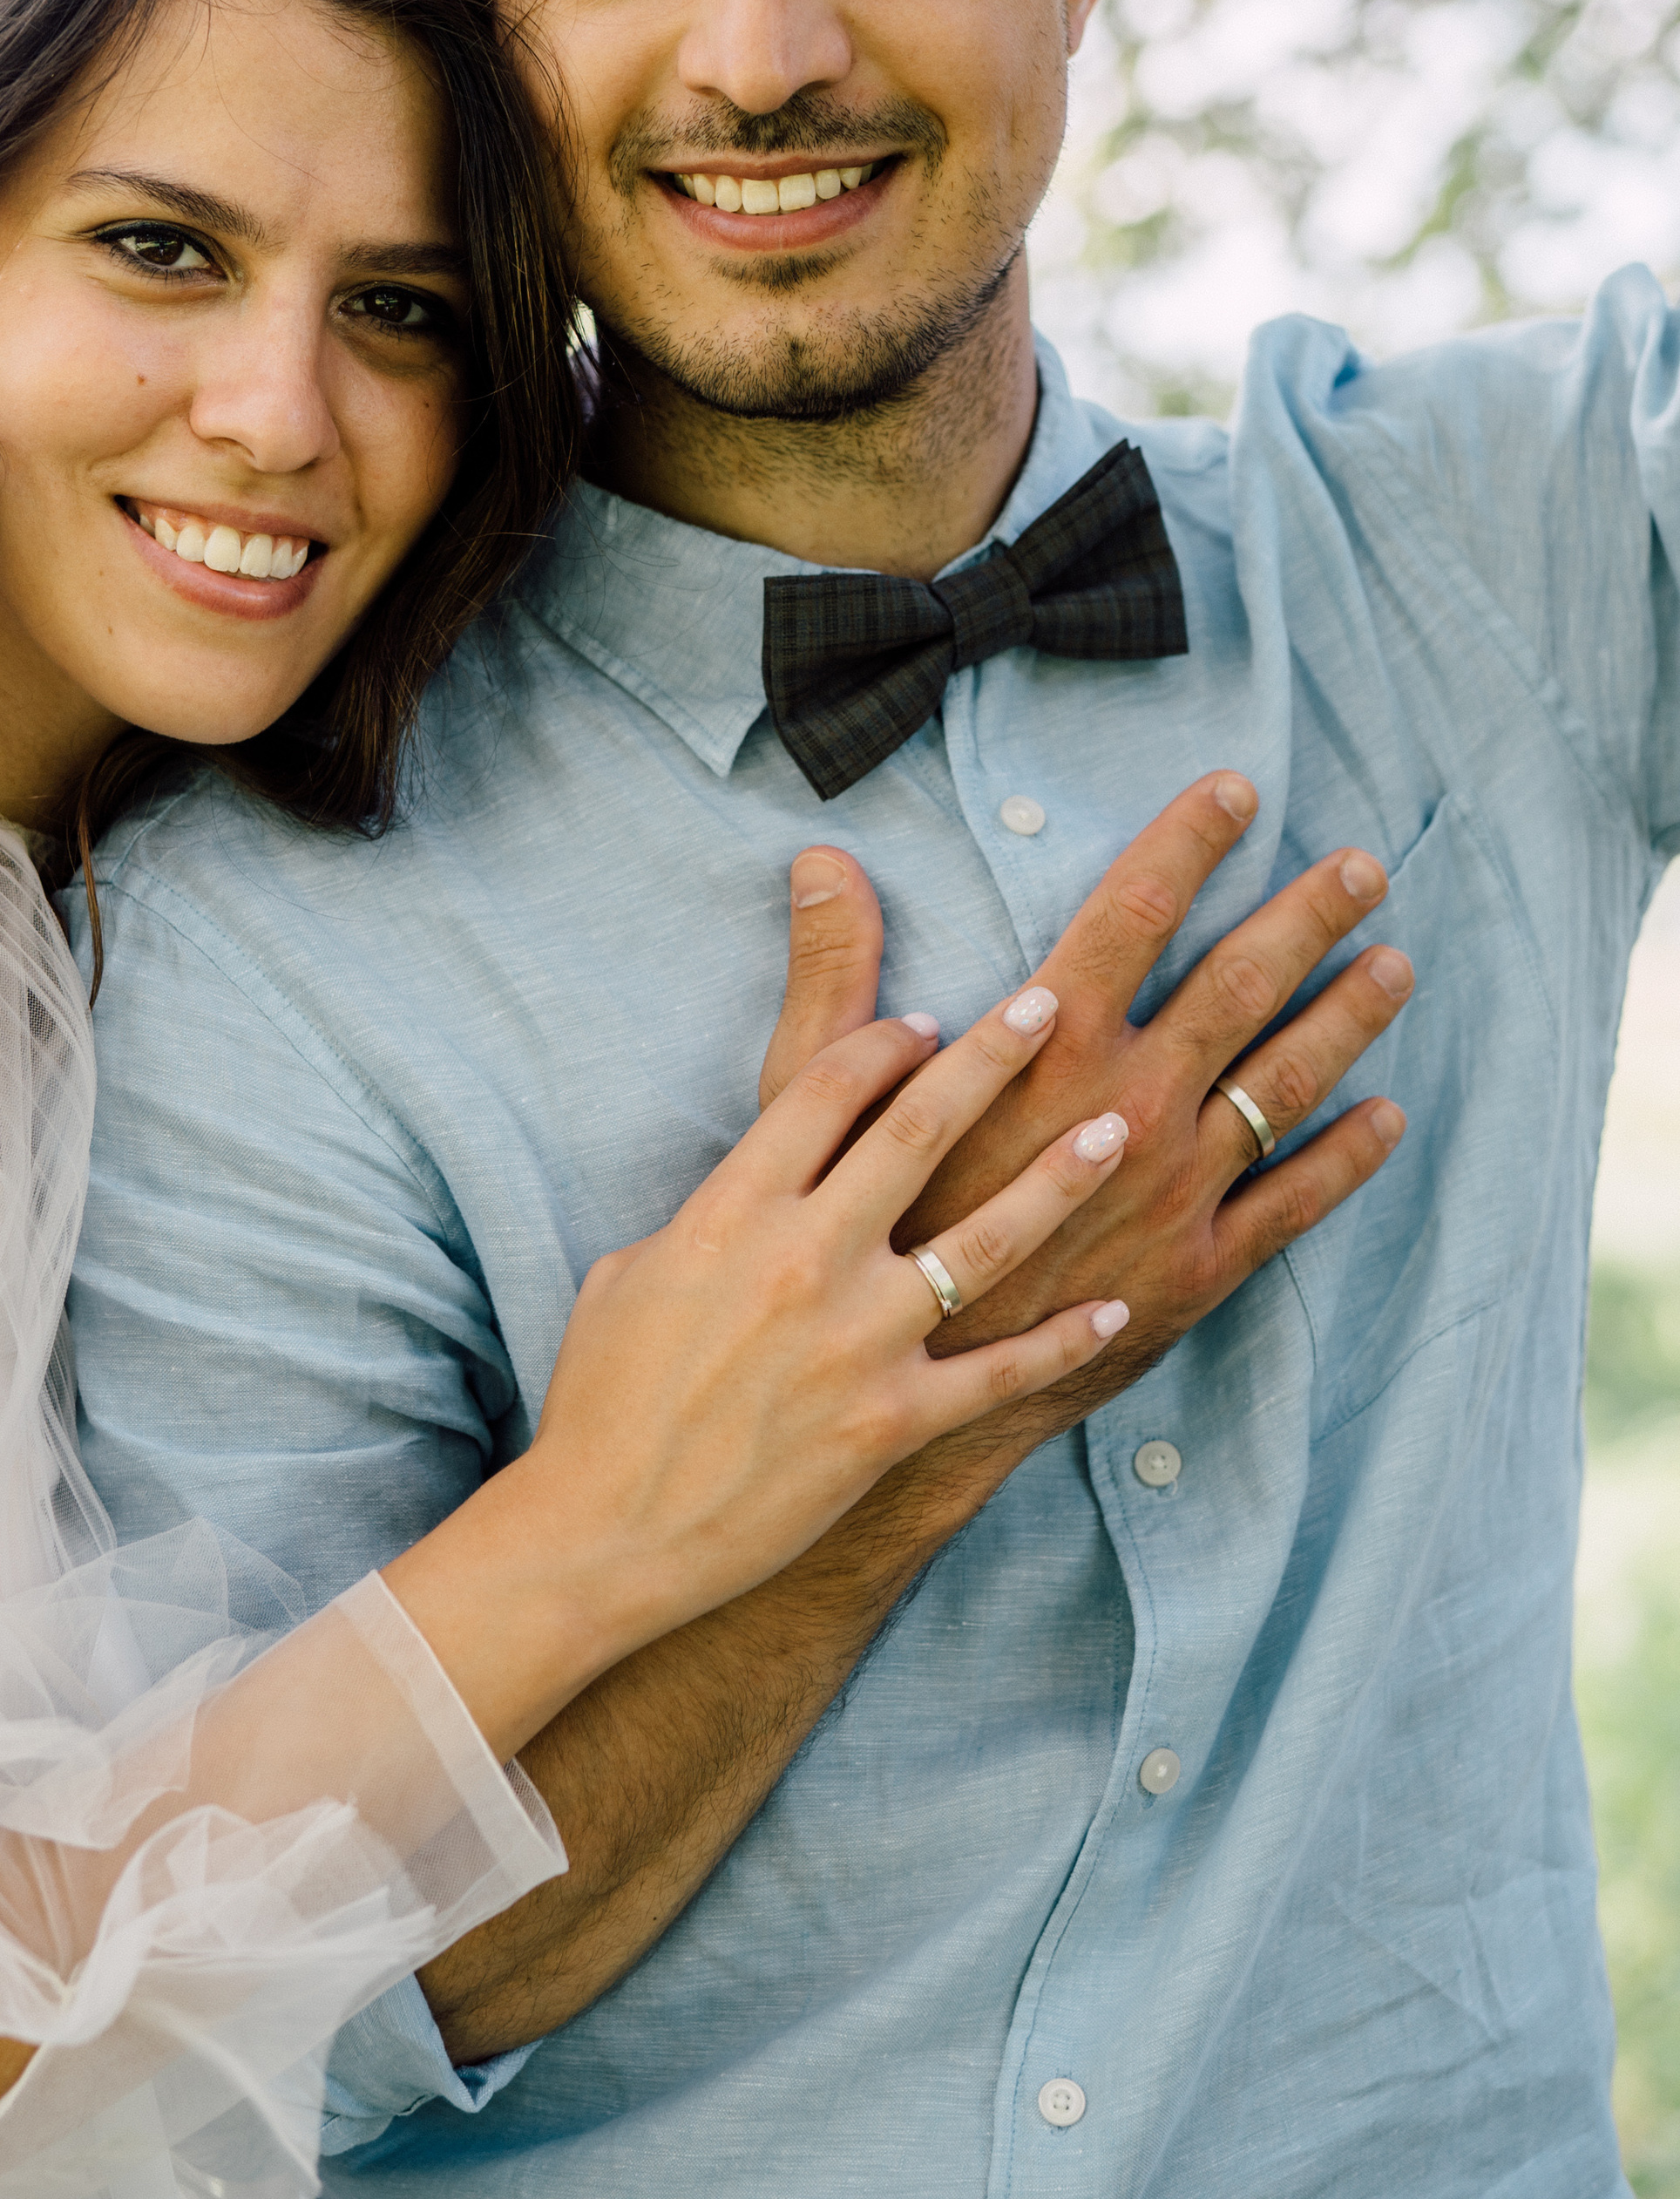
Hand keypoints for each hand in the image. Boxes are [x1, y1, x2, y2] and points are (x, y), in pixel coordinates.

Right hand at [389, 983, 1133, 1759]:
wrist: (602, 1533)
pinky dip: (1063, 1342)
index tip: (927, 1023)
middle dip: (992, 1057)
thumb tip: (745, 1186)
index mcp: (732, 1210)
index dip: (885, 1043)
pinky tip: (1113, 1308)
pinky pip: (999, 1372)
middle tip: (1047, 1006)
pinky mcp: (890, 1423)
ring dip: (1059, 1178)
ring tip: (1114, 1131)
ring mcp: (856, 1342)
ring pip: (987, 1238)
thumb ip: (704, 1215)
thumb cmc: (598, 1403)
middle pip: (921, 1128)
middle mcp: (805, 1258)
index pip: (829, 1089)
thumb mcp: (627, 1274)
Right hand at [761, 772, 1408, 1462]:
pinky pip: (1285, 1210)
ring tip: (1394, 965)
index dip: (1186, 845)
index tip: (1237, 792)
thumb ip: (833, 976)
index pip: (1127, 916)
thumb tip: (824, 859)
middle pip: (1233, 988)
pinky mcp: (1185, 1281)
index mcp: (1033, 1056)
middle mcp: (1116, 1113)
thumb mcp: (803, 1102)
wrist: (873, 1406)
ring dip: (1345, 1020)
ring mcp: (1163, 1199)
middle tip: (1364, 866)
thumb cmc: (837, 1247)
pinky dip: (1342, 1162)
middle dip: (1303, 917)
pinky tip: (1383, 1122)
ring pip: (1280, 1090)